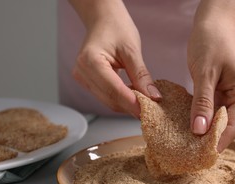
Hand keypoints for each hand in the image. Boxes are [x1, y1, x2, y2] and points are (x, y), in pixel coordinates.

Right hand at [69, 0, 160, 117]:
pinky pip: (105, 96)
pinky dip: (121, 99)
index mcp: (90, 61)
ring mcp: (82, 78)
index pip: (113, 90)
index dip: (131, 103)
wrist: (103, 19)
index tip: (147, 112)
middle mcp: (82, 71)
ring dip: (126, 105)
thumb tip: (153, 97)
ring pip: (107, 101)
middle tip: (150, 111)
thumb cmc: (115, 27)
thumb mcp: (132, 50)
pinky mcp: (87, 82)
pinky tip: (133, 97)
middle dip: (130, 107)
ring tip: (145, 104)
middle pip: (109, 99)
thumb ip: (141, 75)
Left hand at [188, 0, 234, 150]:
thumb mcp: (205, 73)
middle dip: (211, 140)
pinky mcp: (218, 92)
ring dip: (205, 131)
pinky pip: (211, 111)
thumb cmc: (211, 42)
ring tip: (188, 144)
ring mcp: (229, 95)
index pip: (233, 126)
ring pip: (218, 120)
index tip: (201, 156)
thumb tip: (200, 130)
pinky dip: (201, 119)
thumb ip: (203, 102)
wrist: (212, 23)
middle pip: (227, 126)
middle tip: (191, 153)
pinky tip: (188, 127)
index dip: (218, 142)